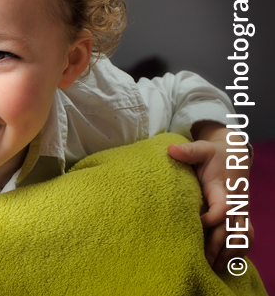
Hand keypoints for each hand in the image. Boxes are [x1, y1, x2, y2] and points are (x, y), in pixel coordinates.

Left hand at [168, 121, 253, 272]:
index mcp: (223, 189)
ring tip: (214, 267)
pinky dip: (240, 249)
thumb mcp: (202, 149)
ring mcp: (240, 210)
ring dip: (230, 251)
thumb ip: (188, 151)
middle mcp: (235, 202)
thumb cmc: (214, 154)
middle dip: (218, 244)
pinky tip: (226, 262)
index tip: (197, 223)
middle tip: (202, 260)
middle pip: (231, 228)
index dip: (212, 218)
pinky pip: (246, 236)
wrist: (235, 154)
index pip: (223, 208)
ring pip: (242, 235)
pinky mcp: (240, 215)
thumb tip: (170, 150)